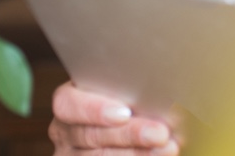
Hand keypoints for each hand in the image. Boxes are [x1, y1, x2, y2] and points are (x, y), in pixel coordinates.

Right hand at [50, 81, 179, 154]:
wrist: (120, 129)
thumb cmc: (125, 98)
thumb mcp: (119, 89)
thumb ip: (128, 88)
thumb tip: (159, 86)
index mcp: (68, 102)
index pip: (67, 104)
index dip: (93, 109)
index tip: (125, 113)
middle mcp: (65, 133)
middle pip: (90, 135)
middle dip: (129, 134)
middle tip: (160, 133)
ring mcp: (73, 155)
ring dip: (138, 153)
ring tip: (168, 148)